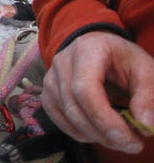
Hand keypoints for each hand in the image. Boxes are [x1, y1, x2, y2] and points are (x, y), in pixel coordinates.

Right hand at [41, 31, 153, 153]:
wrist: (96, 47)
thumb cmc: (121, 57)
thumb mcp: (144, 68)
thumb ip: (147, 95)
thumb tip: (145, 126)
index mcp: (87, 50)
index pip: (84, 89)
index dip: (103, 118)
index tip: (128, 138)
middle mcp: (62, 62)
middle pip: (75, 106)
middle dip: (104, 132)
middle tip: (133, 144)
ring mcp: (51, 79)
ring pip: (68, 117)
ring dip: (96, 136)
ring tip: (121, 138)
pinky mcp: (47, 94)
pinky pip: (60, 122)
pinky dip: (82, 133)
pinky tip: (100, 132)